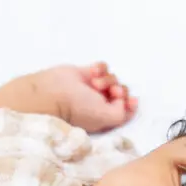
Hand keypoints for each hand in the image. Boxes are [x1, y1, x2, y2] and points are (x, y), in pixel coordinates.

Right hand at [17, 62, 138, 132]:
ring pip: (113, 79)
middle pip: (122, 93)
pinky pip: (103, 67)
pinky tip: (92, 72)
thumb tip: (122, 100)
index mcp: (106, 118)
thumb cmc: (79, 108)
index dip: (131, 104)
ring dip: (108, 79)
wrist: (54, 92)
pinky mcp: (87, 74)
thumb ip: (123, 113)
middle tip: (112, 91)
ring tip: (95, 82)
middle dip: (120, 90)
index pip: (126, 111)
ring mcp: (93, 88)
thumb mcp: (107, 118)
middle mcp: (100, 103)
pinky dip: (101, 68)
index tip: (130, 99)